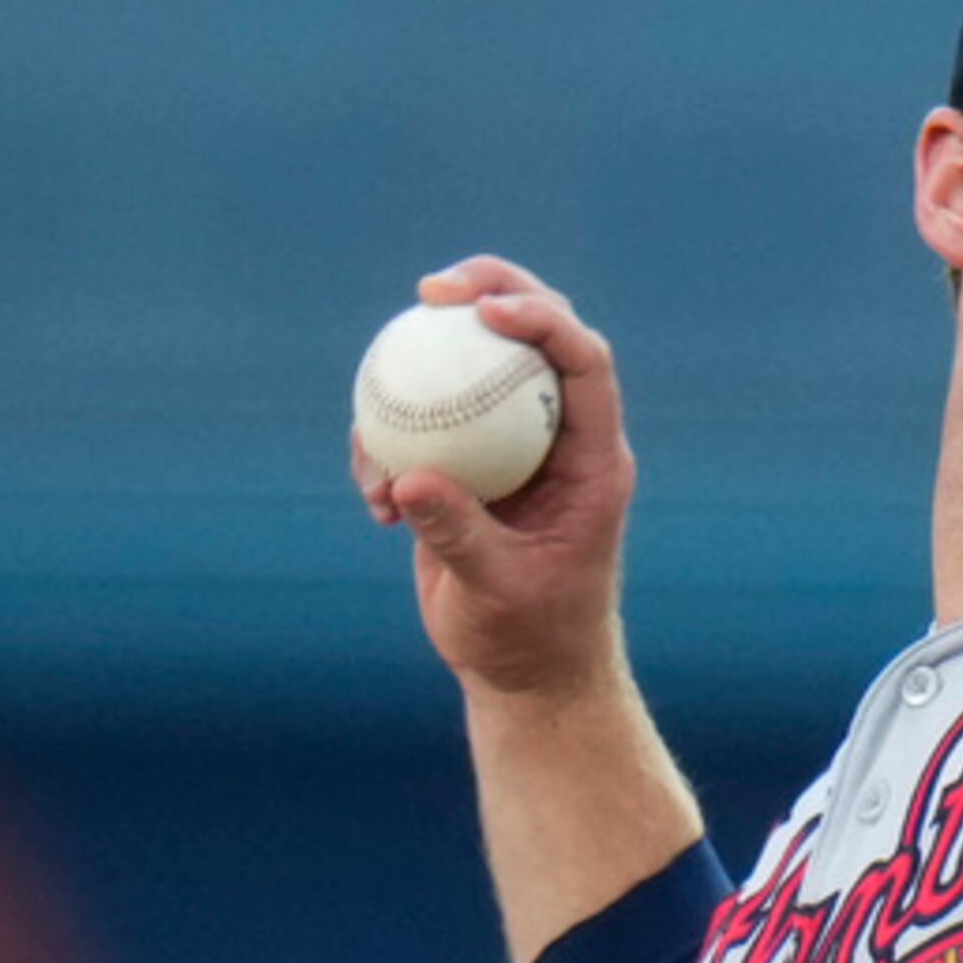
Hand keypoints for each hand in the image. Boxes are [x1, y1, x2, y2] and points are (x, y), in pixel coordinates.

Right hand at [354, 254, 642, 698]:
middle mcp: (558, 441)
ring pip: (475, 371)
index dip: (543, 320)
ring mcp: (513, 449)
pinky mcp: (469, 470)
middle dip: (490, 292)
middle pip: (534, 339)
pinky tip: (370, 490)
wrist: (524, 674)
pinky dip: (390, 443)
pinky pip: (427, 425)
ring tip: (374, 404)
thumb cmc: (529, 639)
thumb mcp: (496, 592)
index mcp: (592, 460)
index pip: (583, 365)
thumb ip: (458, 535)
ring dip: (421, 369)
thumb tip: (408, 480)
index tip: (484, 310)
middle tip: (431, 288)